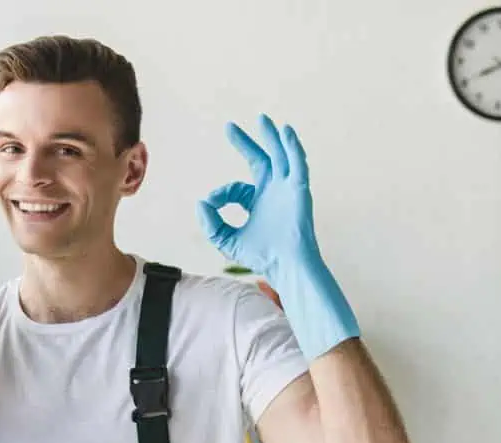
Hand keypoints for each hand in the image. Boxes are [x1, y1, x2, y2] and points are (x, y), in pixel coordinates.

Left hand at [197, 113, 319, 279]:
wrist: (285, 266)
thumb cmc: (261, 258)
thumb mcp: (226, 241)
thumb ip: (210, 224)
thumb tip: (201, 202)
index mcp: (257, 203)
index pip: (235, 189)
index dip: (221, 193)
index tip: (211, 203)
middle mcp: (273, 192)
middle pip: (260, 160)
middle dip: (245, 143)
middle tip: (228, 127)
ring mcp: (288, 189)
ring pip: (280, 156)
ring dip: (272, 137)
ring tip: (262, 119)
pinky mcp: (299, 190)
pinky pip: (297, 164)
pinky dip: (293, 147)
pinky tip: (285, 131)